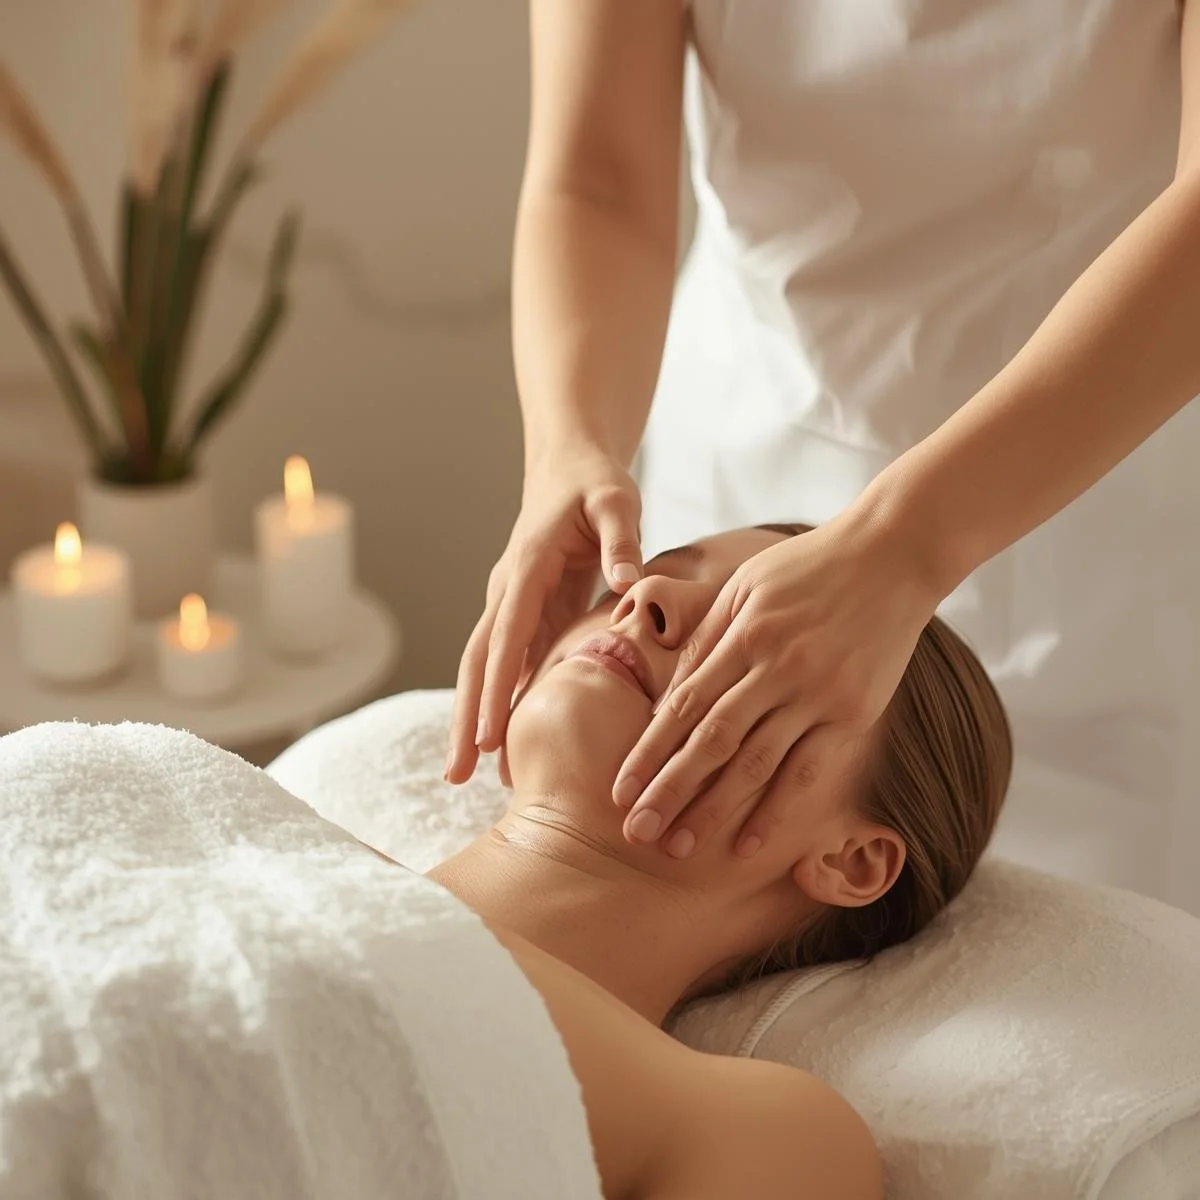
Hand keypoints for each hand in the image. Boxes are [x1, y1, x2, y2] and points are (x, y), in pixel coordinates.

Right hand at [447, 449, 642, 783]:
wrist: (569, 467)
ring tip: (463, 774)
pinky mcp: (524, 614)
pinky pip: (507, 664)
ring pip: (483, 668)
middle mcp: (507, 590)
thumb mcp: (617, 502)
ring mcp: (511, 604)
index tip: (489, 735)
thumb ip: (621, 540)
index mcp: (527, 567)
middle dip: (466, 718)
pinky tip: (499, 744)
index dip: (499, 687)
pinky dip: (500, 701)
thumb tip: (625, 585)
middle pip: (478, 662)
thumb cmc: (596, 483)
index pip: (507, 636)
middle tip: (456, 774)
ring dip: (473, 717)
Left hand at [613, 512, 940, 856]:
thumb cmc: (807, 567)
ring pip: (755, 764)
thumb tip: (668, 697)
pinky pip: (808, 770)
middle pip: (712, 741)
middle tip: (637, 833)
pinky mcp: (854, 712)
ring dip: (713, 811)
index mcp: (744, 634)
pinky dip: (777, 810)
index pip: (685, 705)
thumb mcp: (745, 586)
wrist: (893, 553)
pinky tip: (748, 842)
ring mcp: (818, 693)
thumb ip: (708, 639)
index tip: (620, 790)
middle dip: (669, 791)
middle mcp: (778, 667)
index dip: (649, 751)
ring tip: (679, 849)